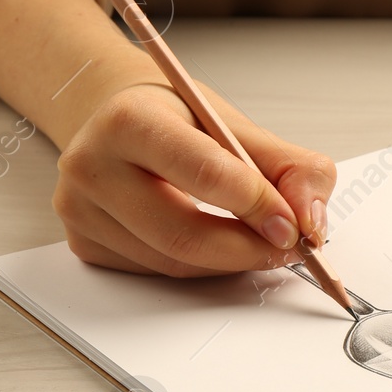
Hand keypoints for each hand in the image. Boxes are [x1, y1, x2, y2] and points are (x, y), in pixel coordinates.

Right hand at [54, 80, 336, 275]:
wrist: (117, 118)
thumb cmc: (174, 118)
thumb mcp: (231, 121)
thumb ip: (287, 165)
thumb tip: (311, 218)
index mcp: (130, 119)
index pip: (204, 171)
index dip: (257, 205)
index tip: (294, 225)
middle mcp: (92, 164)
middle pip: (183, 234)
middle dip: (248, 250)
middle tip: (288, 248)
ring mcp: (81, 209)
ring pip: (173, 263)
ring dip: (229, 262)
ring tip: (258, 243)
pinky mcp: (84, 243)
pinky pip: (155, 272)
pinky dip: (198, 267)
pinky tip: (213, 242)